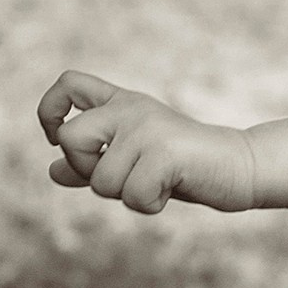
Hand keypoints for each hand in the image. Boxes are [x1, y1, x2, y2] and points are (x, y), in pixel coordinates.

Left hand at [36, 70, 256, 214]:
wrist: (238, 168)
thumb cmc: (185, 168)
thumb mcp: (132, 164)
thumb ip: (94, 165)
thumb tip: (51, 172)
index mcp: (121, 104)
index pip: (68, 83)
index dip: (49, 111)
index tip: (55, 139)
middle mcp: (130, 108)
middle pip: (69, 137)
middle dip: (85, 168)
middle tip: (121, 175)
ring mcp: (147, 127)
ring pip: (100, 180)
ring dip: (127, 195)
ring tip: (157, 183)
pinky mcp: (164, 150)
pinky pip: (131, 195)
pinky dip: (149, 204)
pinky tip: (169, 190)